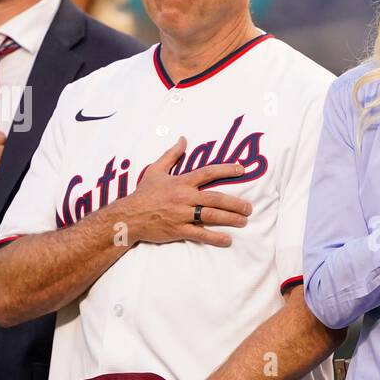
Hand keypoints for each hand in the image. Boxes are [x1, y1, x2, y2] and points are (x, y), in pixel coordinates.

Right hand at [115, 137, 251, 245]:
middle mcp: (184, 197)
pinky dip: (215, 238)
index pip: (208, 173)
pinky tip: (227, 240)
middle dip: (235, 203)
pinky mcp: (178, 230)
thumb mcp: (156, 170)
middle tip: (249, 207)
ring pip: (211, 216)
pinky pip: (200, 234)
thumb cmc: (144, 193)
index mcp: (181, 182)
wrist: (129, 216)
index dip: (227, 170)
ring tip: (244, 221)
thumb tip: (183, 139)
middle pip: (215, 198)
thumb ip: (172, 155)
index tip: (242, 170)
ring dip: (230, 219)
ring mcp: (182, 215)